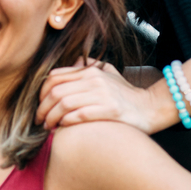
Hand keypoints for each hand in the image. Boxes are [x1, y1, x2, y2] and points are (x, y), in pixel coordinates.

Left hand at [37, 57, 156, 133]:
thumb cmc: (126, 94)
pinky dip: (67, 122)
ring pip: (64, 104)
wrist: (151, 107)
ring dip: (52, 117)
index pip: (54, 77)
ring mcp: (102, 94)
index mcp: (90, 71)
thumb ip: (89, 66)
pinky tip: (63, 127)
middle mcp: (94, 80)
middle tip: (39, 120)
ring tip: (48, 126)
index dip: (41, 91)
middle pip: (56, 91)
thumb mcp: (108, 73)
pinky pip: (79, 115)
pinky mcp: (110, 110)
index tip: (39, 104)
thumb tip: (74, 61)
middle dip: (42, 107)